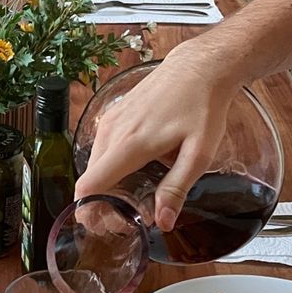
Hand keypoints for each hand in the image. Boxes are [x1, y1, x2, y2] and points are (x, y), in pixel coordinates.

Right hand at [74, 42, 237, 230]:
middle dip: (101, 204)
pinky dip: (109, 167)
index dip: (90, 212)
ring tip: (132, 198)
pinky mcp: (114, 114)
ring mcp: (110, 121)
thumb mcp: (199, 154)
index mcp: (130, 145)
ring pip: (94, 165)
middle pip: (89, 180)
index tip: (108, 225)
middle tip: (128, 218)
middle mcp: (113, 132)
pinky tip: (133, 172)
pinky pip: (102, 149)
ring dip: (105, 186)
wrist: (200, 67)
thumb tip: (162, 222)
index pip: (89, 185)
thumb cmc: (202, 107)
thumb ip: (176, 188)